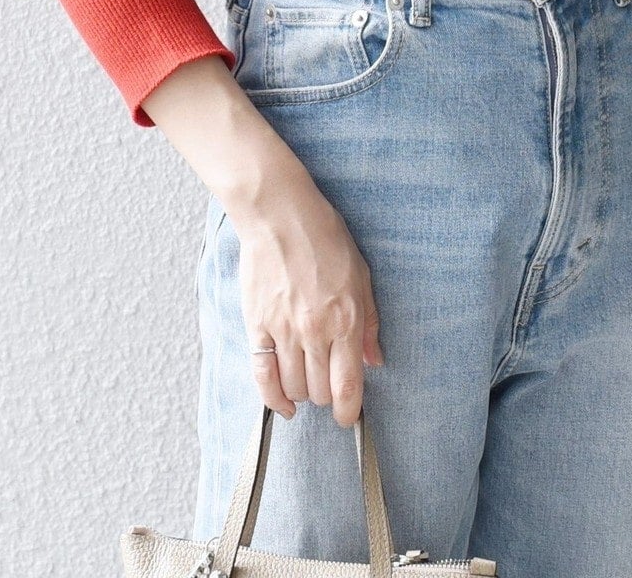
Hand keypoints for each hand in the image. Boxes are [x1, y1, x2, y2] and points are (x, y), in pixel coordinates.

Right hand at [233, 176, 386, 428]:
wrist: (280, 215)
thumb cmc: (324, 238)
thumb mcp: (361, 275)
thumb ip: (369, 322)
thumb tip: (374, 361)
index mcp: (345, 319)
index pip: (348, 385)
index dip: (349, 411)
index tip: (349, 417)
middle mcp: (314, 330)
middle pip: (320, 391)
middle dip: (328, 396)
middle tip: (329, 383)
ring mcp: (283, 330)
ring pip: (293, 387)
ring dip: (303, 393)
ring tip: (308, 381)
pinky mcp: (257, 325)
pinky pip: (261, 375)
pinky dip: (272, 397)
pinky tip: (282, 403)